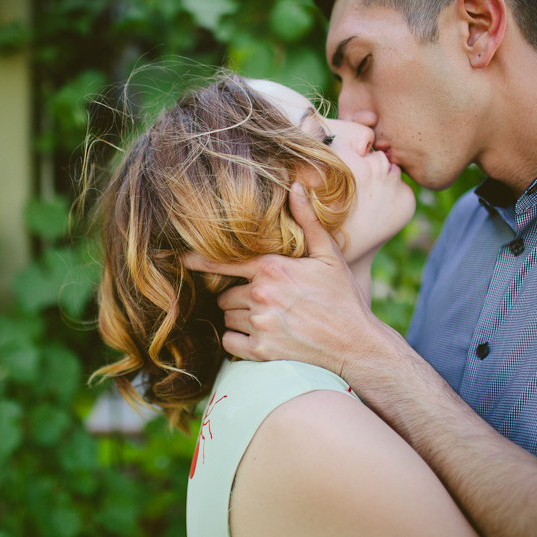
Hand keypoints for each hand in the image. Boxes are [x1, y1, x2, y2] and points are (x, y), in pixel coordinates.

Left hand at [183, 183, 377, 378]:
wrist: (356, 344)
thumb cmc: (343, 298)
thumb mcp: (329, 254)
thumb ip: (307, 221)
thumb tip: (295, 185)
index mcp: (273, 268)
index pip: (223, 261)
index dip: (199, 260)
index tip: (180, 259)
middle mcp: (261, 294)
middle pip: (226, 294)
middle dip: (239, 296)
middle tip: (265, 301)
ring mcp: (260, 324)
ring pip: (227, 317)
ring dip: (239, 318)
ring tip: (268, 319)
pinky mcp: (261, 350)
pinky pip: (229, 341)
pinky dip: (238, 340)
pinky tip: (260, 337)